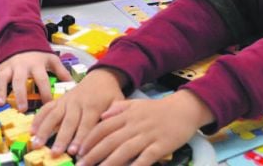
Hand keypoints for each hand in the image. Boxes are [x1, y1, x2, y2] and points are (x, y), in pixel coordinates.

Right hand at [0, 51, 71, 111]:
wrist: (21, 42)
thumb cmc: (38, 56)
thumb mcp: (51, 59)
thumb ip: (61, 71)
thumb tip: (73, 84)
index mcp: (36, 64)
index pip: (42, 79)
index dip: (45, 92)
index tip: (48, 105)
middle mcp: (21, 66)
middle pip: (20, 80)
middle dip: (20, 94)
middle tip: (22, 108)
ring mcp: (8, 68)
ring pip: (2, 79)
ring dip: (0, 92)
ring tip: (0, 104)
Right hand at [31, 68, 125, 155]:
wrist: (101, 76)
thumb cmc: (110, 94)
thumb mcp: (119, 101)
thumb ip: (115, 113)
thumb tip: (110, 125)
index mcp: (94, 106)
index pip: (86, 124)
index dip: (80, 138)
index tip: (74, 151)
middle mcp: (78, 103)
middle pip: (68, 122)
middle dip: (61, 138)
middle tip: (55, 152)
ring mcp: (66, 101)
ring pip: (53, 115)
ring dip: (44, 130)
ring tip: (37, 143)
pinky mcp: (59, 100)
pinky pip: (46, 108)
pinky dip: (38, 119)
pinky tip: (31, 131)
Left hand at [75, 90, 213, 165]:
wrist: (184, 109)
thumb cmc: (157, 109)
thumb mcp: (136, 104)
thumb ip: (118, 108)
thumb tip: (101, 116)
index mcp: (126, 115)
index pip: (103, 128)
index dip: (89, 140)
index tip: (79, 151)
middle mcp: (134, 125)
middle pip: (110, 141)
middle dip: (93, 155)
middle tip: (80, 165)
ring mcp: (147, 136)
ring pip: (124, 151)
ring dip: (109, 163)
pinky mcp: (161, 146)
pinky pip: (145, 158)